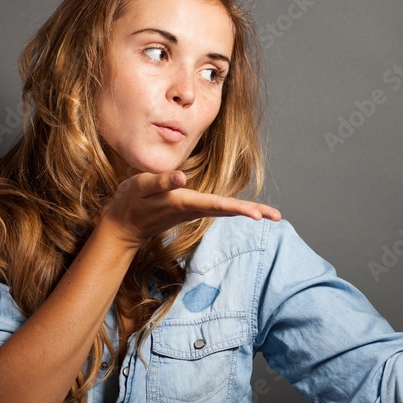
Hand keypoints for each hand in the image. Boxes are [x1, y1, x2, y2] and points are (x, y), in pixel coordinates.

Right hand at [102, 171, 281, 249]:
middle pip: (228, 210)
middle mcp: (193, 209)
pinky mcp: (192, 209)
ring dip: (250, 211)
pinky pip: (220, 209)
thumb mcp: (139, 187)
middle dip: (253, 212)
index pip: (216, 205)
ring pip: (226, 211)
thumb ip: (160, 182)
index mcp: (183, 203)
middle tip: (278, 216)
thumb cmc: (130, 202)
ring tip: (272, 214)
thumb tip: (183, 177)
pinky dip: (237, 209)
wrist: (123, 225)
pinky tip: (251, 210)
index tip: (258, 215)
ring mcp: (194, 211)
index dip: (238, 208)